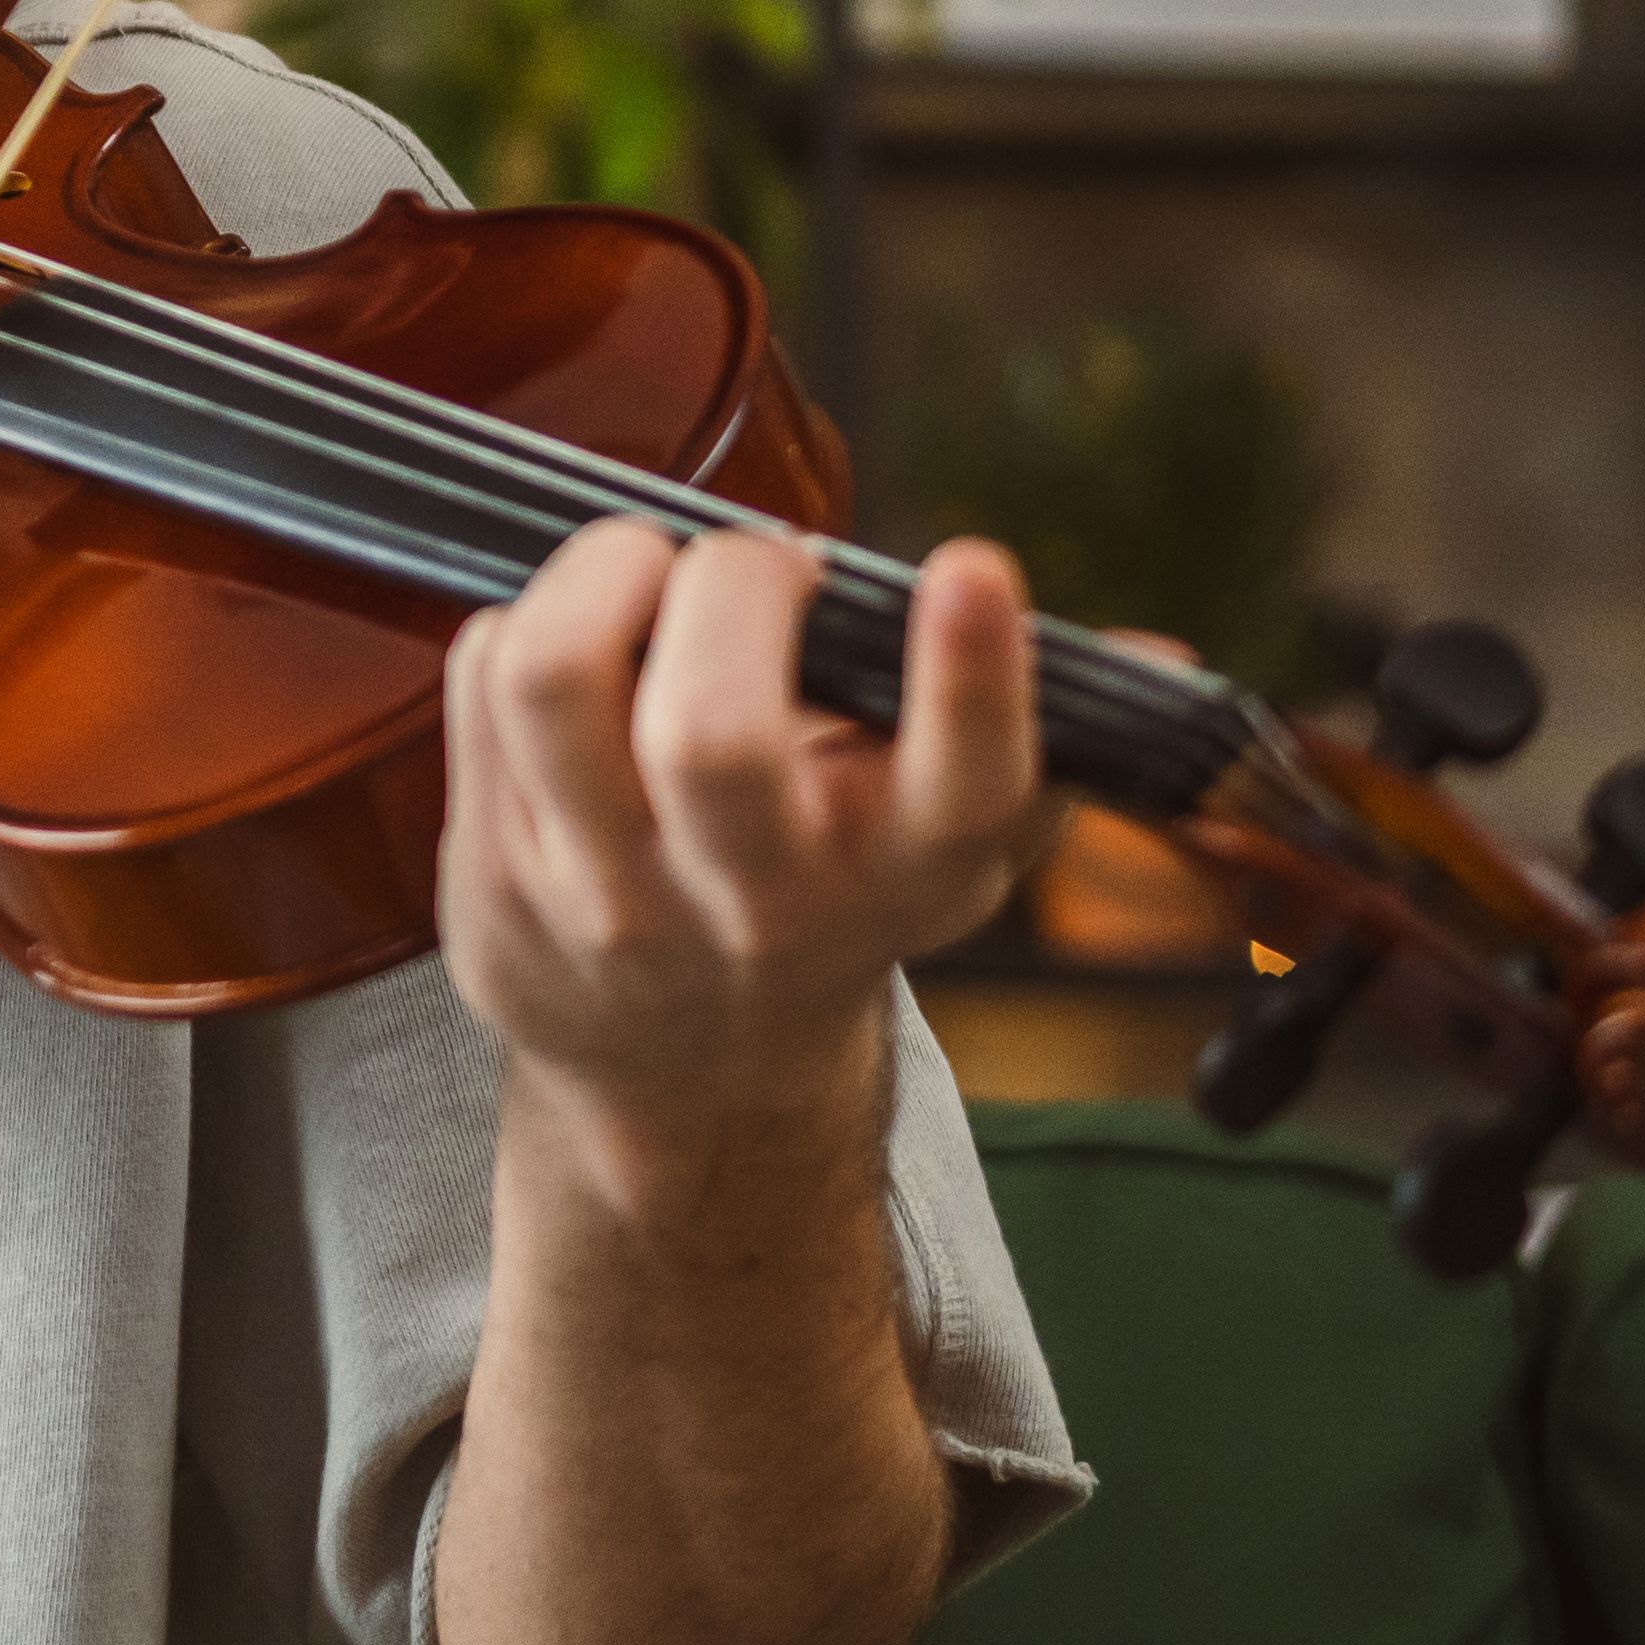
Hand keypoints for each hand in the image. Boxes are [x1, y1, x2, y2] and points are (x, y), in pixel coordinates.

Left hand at [440, 519, 1051, 1160]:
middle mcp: (756, 901)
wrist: (686, 1080)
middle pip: (713, 736)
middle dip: (740, 589)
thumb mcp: (948, 843)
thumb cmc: (833, 899)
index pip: (962, 787)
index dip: (970, 678)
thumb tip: (1163, 661)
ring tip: (652, 570)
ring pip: (557, 685)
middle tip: (767, 564)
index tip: (975, 568)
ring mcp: (605, 897)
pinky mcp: (488, 872)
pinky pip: (482, 676)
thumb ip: (1037, 738)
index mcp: (908, 873)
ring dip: (605, 577)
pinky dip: (532, 615)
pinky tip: (587, 642)